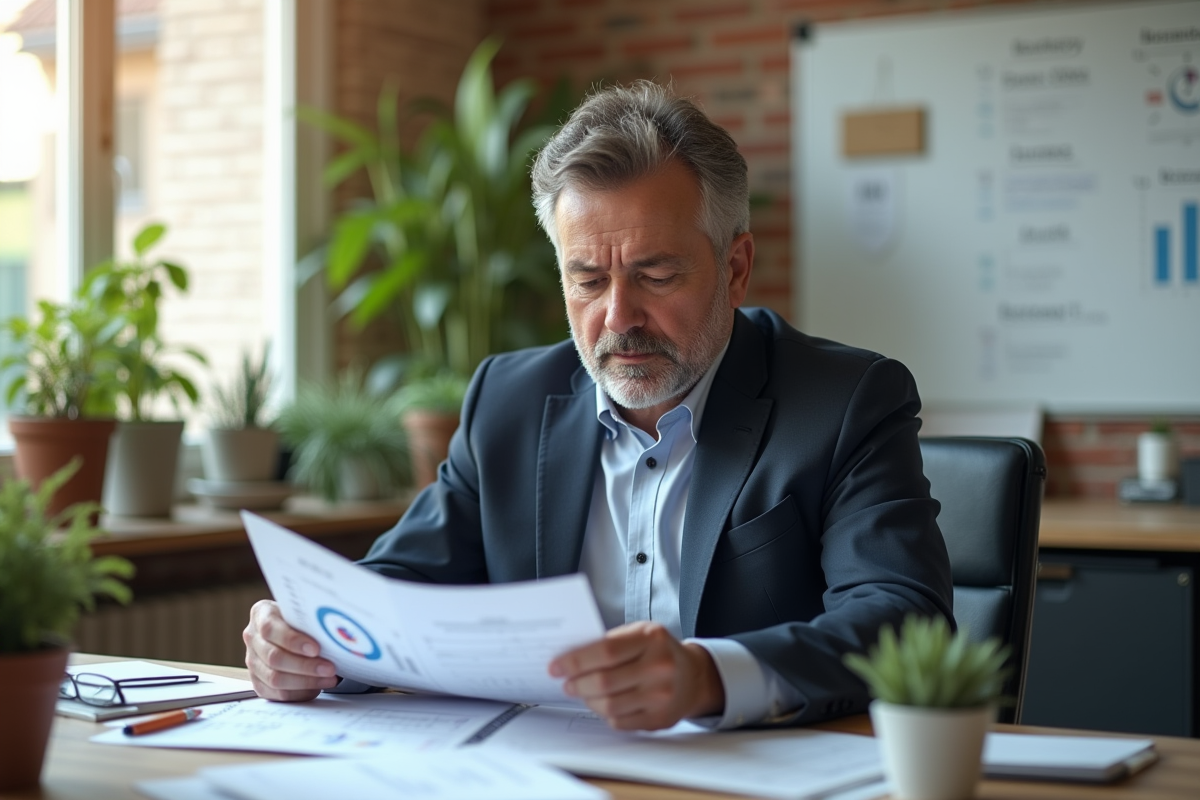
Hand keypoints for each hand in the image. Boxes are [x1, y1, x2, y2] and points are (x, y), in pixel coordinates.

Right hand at [243, 599, 339, 700]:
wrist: (292, 628)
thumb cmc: (301, 618)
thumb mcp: (304, 612)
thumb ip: (311, 620)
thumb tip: (337, 634)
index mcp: (261, 614)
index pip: (270, 628)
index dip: (292, 640)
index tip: (316, 649)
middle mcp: (253, 638)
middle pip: (274, 657)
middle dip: (305, 666)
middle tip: (329, 668)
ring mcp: (253, 661)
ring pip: (275, 678)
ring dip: (306, 681)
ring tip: (328, 678)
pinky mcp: (259, 682)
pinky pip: (277, 694)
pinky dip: (300, 692)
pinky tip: (317, 687)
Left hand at [548, 621, 724, 730]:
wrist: (693, 676)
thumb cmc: (658, 651)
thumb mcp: (640, 633)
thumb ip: (610, 642)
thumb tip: (570, 658)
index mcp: (652, 638)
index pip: (605, 651)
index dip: (575, 661)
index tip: (556, 666)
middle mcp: (660, 667)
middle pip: (605, 681)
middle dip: (577, 684)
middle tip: (566, 683)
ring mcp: (662, 696)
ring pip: (609, 706)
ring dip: (588, 700)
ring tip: (582, 692)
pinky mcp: (660, 719)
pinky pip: (619, 722)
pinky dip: (604, 713)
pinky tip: (602, 703)